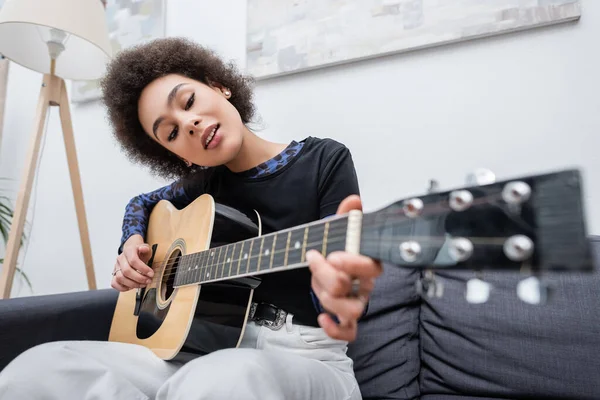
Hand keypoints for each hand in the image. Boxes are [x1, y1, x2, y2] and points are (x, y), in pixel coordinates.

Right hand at [111, 234, 153, 291]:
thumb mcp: (145, 248)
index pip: (133, 260)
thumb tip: (144, 249)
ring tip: (143, 284)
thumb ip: (146, 248)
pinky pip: (114, 283)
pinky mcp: (114, 274)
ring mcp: (116, 267)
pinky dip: (123, 287)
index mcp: (128, 251)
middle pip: (126, 271)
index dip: (143, 269)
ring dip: (133, 284)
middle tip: (148, 280)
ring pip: (120, 278)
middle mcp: (120, 259)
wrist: (132, 252)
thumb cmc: (140, 252)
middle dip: (139, 278)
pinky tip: (132, 287)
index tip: (151, 274)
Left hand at [308, 195, 382, 341]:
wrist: (329, 262)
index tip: (333, 255)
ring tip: (315, 282)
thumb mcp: (337, 229)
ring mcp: (357, 302)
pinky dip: (334, 329)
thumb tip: (354, 200)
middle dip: (327, 276)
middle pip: (353, 290)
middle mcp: (366, 285)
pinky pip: (349, 333)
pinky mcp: (346, 318)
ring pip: (351, 312)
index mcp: (368, 263)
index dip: (353, 264)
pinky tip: (321, 317)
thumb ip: (346, 216)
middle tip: (314, 259)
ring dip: (327, 298)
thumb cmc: (337, 248)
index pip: (371, 268)